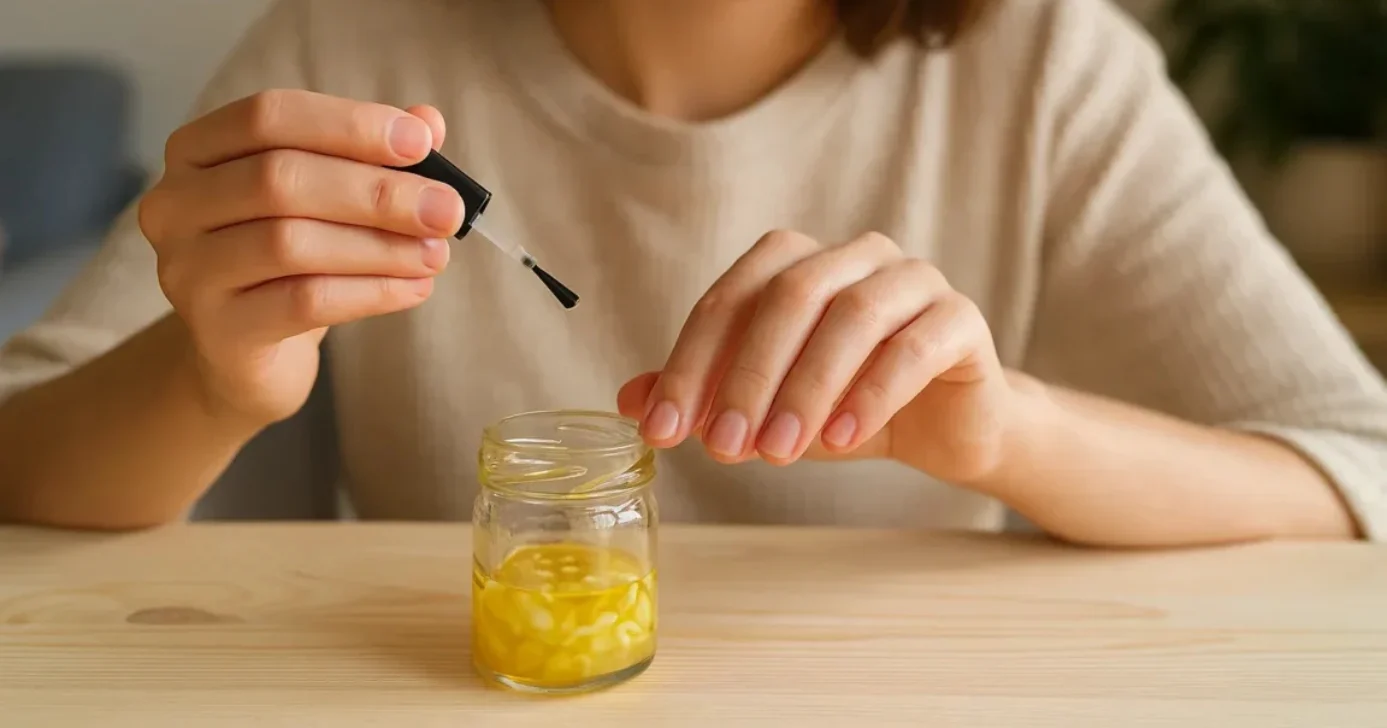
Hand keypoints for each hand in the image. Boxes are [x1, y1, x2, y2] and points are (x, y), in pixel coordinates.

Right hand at [139, 90, 463, 424]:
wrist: (247, 355)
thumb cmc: (290, 261)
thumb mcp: (327, 199)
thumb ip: (371, 154)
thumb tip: (430, 121)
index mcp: (197, 150)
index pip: (269, 116)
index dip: (350, 125)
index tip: (421, 143)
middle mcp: (175, 204)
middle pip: (280, 179)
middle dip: (378, 192)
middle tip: (447, 210)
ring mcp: (187, 269)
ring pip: (291, 243)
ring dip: (380, 246)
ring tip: (436, 254)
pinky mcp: (218, 329)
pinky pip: (303, 303)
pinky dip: (370, 292)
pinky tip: (414, 288)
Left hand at [617, 230, 1016, 484]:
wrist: (947, 427)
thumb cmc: (848, 406)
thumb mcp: (768, 407)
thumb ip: (707, 396)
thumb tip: (630, 403)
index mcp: (800, 263)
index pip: (731, 297)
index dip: (691, 362)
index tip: (663, 429)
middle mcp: (856, 255)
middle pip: (790, 295)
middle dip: (748, 375)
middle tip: (724, 447)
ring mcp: (914, 279)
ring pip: (852, 316)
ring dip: (807, 388)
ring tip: (778, 453)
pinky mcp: (959, 319)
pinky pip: (913, 346)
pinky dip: (871, 394)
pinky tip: (841, 441)